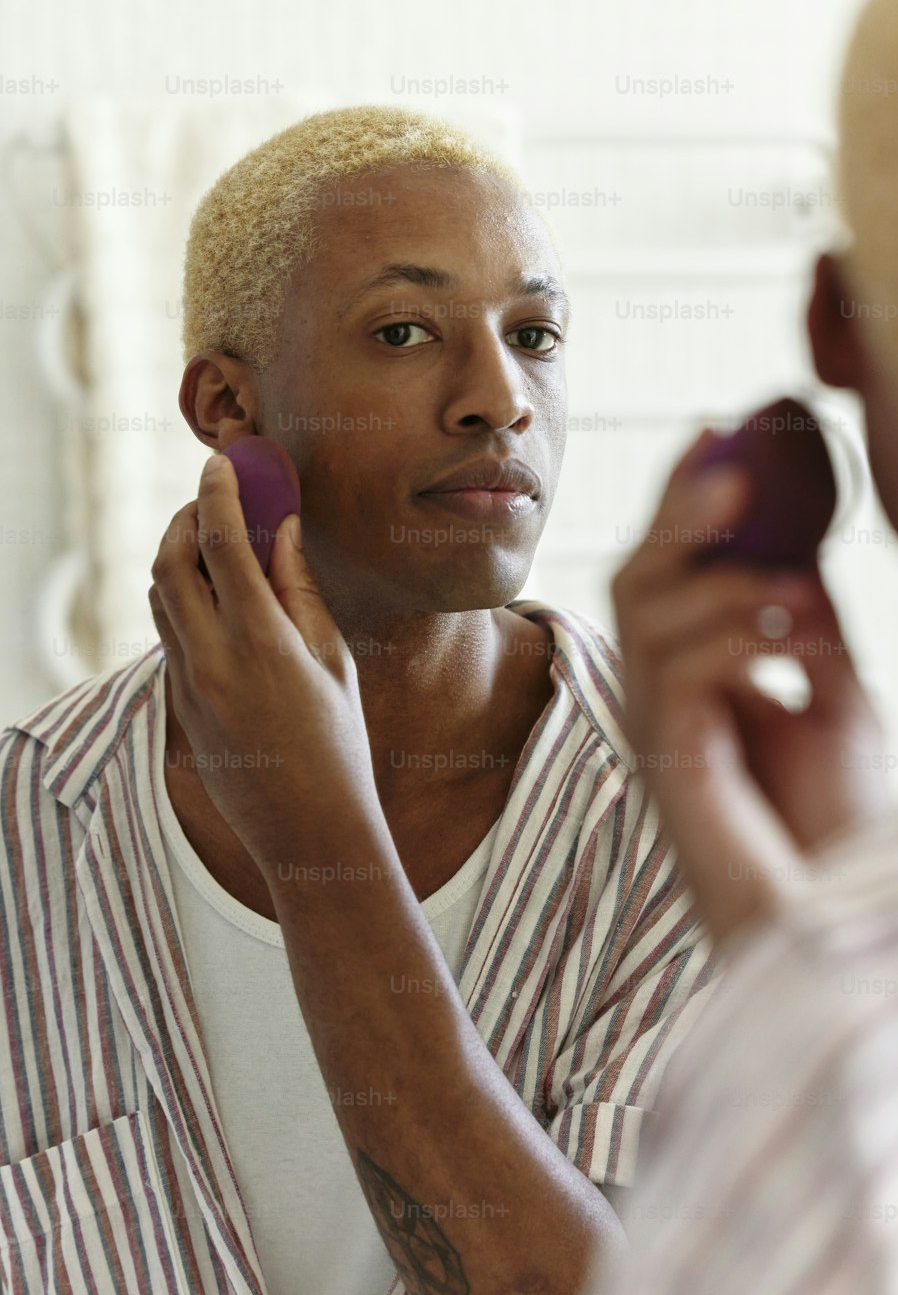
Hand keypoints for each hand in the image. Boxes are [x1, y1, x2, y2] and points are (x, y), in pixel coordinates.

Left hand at [148, 452, 377, 876]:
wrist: (309, 831)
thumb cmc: (340, 744)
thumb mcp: (333, 659)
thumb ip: (299, 589)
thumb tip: (281, 529)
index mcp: (260, 642)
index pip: (221, 543)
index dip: (218, 493)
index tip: (220, 464)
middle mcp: (210, 660)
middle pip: (170, 562)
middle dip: (184, 520)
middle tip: (211, 502)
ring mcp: (187, 687)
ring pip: (159, 598)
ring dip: (177, 560)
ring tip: (213, 547)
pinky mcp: (179, 708)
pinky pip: (168, 636)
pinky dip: (182, 602)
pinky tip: (216, 603)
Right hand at [612, 432, 888, 946]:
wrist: (846, 921)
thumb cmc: (841, 825)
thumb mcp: (837, 694)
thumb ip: (805, 625)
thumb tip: (800, 546)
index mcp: (701, 679)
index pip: (670, 573)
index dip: (683, 501)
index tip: (717, 430)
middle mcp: (668, 702)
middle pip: (635, 584)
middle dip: (677, 519)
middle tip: (729, 473)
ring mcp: (664, 738)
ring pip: (642, 622)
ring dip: (723, 587)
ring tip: (797, 596)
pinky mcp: (676, 775)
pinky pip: (675, 680)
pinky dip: (734, 642)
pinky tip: (792, 646)